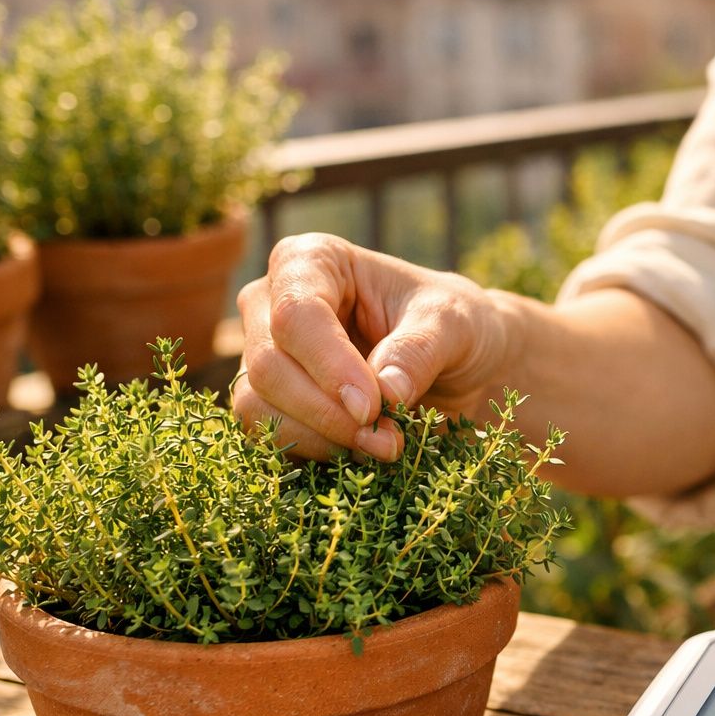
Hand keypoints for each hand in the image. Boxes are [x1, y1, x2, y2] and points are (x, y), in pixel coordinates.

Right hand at [233, 233, 515, 460]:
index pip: (295, 314)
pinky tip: (360, 454)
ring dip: (320, 439)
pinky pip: (267, 436)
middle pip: (268, 365)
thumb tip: (386, 392)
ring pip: (257, 405)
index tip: (372, 407)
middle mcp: (272, 303)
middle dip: (327, 413)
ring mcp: (265, 354)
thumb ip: (418, 350)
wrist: (457, 362)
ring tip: (382, 446)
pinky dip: (313, 453)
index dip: (329, 366)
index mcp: (311, 262)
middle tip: (387, 440)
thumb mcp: (453, 324)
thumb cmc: (450, 324)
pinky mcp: (270, 402)